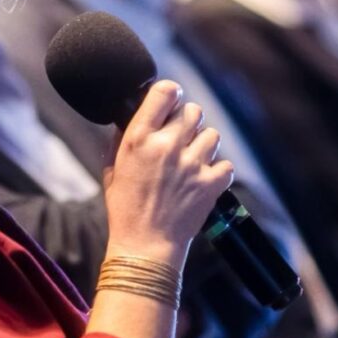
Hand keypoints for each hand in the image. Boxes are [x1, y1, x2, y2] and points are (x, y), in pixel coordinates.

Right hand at [103, 80, 233, 269]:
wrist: (145, 246)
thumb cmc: (125, 209)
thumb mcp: (111, 169)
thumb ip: (121, 139)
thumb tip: (131, 117)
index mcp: (139, 138)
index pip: (164, 91)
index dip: (170, 93)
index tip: (171, 101)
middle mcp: (167, 146)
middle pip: (193, 110)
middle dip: (188, 121)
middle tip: (181, 137)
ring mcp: (192, 164)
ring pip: (212, 134)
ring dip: (203, 144)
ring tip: (193, 160)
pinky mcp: (210, 184)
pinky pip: (226, 163)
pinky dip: (218, 171)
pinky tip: (204, 179)